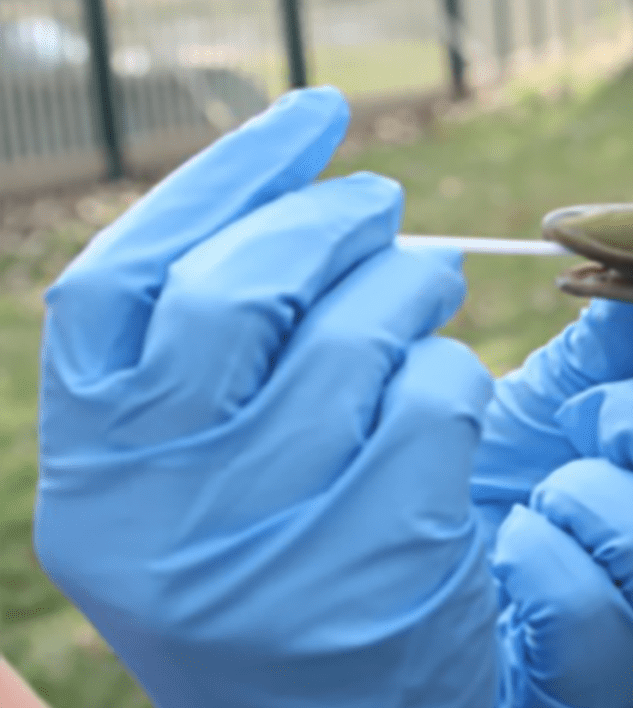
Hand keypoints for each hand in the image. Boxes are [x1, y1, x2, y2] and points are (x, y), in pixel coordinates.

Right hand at [36, 88, 501, 707]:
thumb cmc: (284, 579)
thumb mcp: (200, 485)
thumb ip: (208, 362)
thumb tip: (286, 194)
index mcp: (91, 478)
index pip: (119, 281)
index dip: (218, 181)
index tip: (306, 118)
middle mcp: (148, 517)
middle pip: (232, 292)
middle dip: (328, 220)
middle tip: (384, 202)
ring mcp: (255, 554)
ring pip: (349, 338)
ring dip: (410, 283)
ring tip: (430, 279)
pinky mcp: (370, 577)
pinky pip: (431, 406)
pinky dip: (455, 372)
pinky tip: (454, 384)